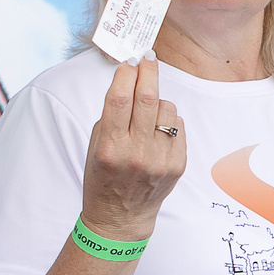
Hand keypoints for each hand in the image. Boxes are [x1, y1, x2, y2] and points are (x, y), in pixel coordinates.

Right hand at [80, 56, 185, 241]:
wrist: (121, 216)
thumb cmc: (103, 176)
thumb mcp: (95, 145)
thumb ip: (111, 115)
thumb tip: (129, 79)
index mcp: (110, 147)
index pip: (119, 99)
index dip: (126, 74)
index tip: (129, 60)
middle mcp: (136, 154)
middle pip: (148, 99)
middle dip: (148, 72)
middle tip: (148, 58)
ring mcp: (160, 161)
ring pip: (167, 109)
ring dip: (158, 100)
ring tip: (147, 111)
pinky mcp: (177, 165)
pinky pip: (178, 126)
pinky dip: (169, 120)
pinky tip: (158, 130)